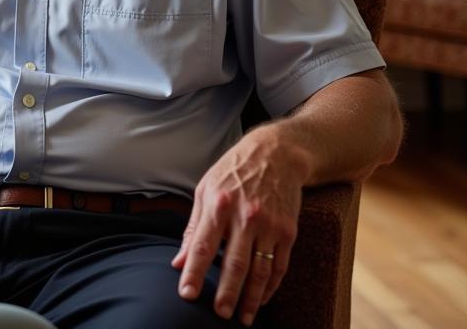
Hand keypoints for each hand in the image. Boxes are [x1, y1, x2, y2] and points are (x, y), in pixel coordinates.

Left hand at [171, 127, 303, 324]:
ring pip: (260, 271)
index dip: (193, 271)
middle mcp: (245, 216)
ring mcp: (269, 225)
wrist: (276, 154)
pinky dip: (271, 287)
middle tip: (219, 315)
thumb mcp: (205, 189)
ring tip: (243, 318)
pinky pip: (279, 267)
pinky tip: (262, 299)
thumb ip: (193, 227)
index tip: (186, 294)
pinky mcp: (288, 231)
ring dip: (251, 299)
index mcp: (218, 204)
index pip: (202, 245)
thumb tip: (178, 261)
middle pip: (234, 264)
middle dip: (226, 293)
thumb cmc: (234, 171)